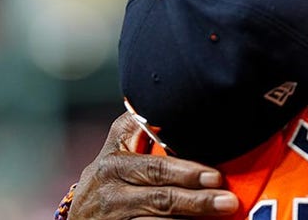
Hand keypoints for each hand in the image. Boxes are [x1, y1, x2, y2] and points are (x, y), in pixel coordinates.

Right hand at [69, 113, 240, 218]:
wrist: (80, 218)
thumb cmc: (107, 176)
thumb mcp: (114, 147)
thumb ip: (138, 127)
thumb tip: (168, 99)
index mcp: (114, 163)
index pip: (155, 168)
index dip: (186, 172)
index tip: (216, 175)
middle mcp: (112, 192)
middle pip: (161, 198)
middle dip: (198, 199)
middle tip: (228, 200)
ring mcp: (116, 218)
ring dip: (192, 218)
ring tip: (221, 213)